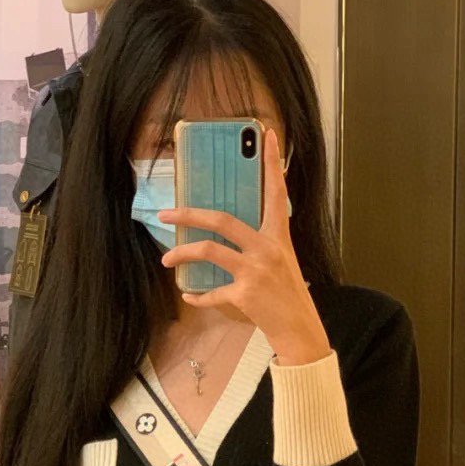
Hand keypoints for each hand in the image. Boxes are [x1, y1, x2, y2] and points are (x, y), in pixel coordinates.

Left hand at [157, 127, 331, 365]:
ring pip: (210, 251)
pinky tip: (190, 297)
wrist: (299, 329)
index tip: (268, 136)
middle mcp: (267, 248)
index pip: (276, 192)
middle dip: (188, 215)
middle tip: (165, 214)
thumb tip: (232, 231)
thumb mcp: (282, 260)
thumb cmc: (288, 294)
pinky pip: (212, 292)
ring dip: (182, 254)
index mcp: (278, 236)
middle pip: (222, 220)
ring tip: (167, 260)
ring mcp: (254, 271)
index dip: (272, 163)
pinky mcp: (244, 294)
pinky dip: (198, 297)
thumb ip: (262, 242)